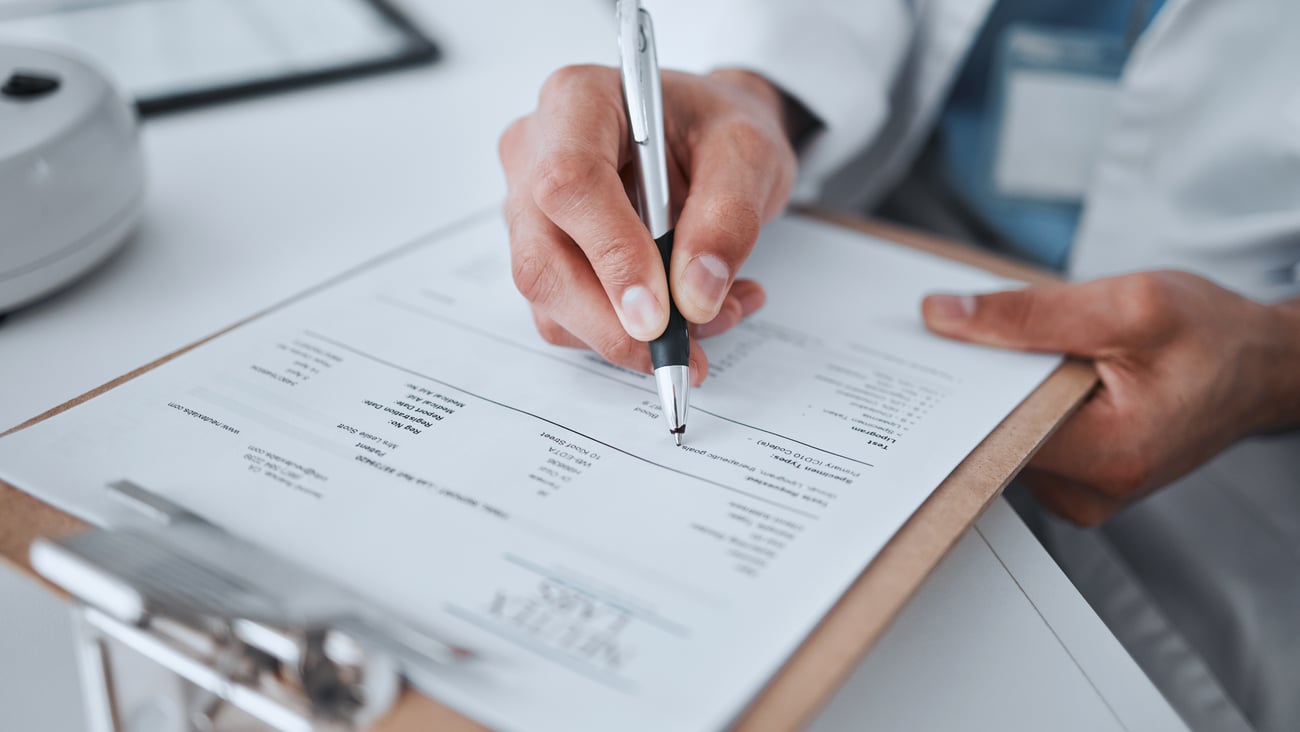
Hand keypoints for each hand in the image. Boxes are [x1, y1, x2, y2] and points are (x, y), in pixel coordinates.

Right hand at [498, 66, 799, 382]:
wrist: (709, 139)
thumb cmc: (718, 131)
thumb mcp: (749, 155)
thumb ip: (728, 219)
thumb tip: (694, 296)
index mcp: (578, 101)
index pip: (570, 184)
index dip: (612, 256)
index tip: (659, 314)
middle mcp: (535, 153)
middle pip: (542, 258)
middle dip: (613, 322)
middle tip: (684, 351)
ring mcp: (529, 210)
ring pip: (551, 299)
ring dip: (632, 333)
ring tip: (716, 311)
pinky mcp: (544, 254)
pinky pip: (569, 316)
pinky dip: (630, 334)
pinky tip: (690, 311)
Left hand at [922, 271, 1299, 525]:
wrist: (1263, 365)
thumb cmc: (1215, 337)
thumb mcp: (1127, 304)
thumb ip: (1028, 314)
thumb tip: (944, 316)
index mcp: (1106, 455)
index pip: (992, 431)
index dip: (955, 386)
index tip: (926, 350)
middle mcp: (1090, 490)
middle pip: (992, 437)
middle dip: (972, 384)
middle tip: (950, 337)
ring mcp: (1084, 492)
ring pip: (1006, 438)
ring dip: (996, 392)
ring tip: (1002, 348)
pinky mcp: (1081, 479)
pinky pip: (1026, 440)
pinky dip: (1019, 403)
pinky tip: (1027, 371)